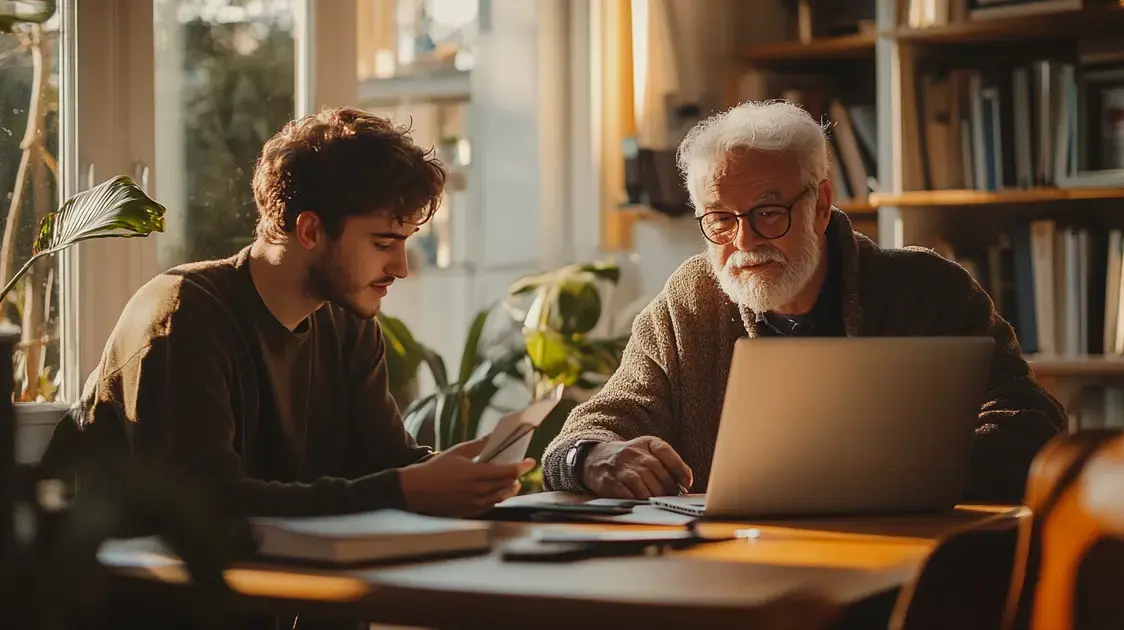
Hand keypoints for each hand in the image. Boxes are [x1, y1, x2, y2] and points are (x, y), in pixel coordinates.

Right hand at [398, 435, 534, 516]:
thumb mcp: (458, 452)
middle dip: (517, 477)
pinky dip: (498, 497)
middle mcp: (478, 491)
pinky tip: (498, 492)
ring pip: (501, 497)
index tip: (530, 462)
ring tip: (514, 482)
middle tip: (521, 469)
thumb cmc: (437, 468)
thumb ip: (479, 445)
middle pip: (508, 485)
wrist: (417, 491)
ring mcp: (475, 504)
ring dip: (510, 488)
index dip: (522, 466)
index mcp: (477, 474)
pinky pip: (491, 505)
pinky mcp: (470, 511)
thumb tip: (494, 436)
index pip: (508, 471)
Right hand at [581, 436, 692, 498]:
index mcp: (646, 443)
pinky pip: (628, 492)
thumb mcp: (648, 452)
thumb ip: (668, 463)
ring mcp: (620, 466)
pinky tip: (645, 503)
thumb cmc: (630, 459)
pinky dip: (639, 499)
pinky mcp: (610, 481)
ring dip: (655, 495)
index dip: (679, 468)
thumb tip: (686, 481)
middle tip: (672, 497)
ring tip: (660, 501)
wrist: (596, 459)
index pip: (665, 451)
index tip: (686, 483)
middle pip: (657, 470)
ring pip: (644, 483)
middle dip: (668, 487)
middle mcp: (633, 452)